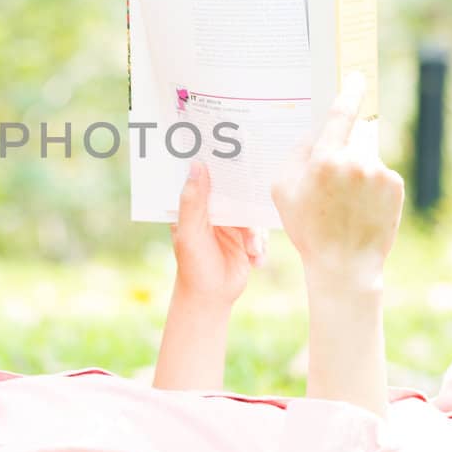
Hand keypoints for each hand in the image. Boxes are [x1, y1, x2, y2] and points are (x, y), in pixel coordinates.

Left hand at [171, 161, 264, 307]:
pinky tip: (256, 260)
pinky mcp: (246, 240)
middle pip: (237, 195)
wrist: (211, 298)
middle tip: (256, 212)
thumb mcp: (190, 232)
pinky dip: (261, 247)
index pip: (207, 178)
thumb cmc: (193, 266)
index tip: (234, 153)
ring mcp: (232, 225)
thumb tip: (196, 165)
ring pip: (253, 216)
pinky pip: (261, 234)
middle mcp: (214, 212)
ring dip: (256, 234)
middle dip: (249, 206)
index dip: (219, 166)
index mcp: (196, 207)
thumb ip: (193, 201)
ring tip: (252, 249)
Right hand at [270, 72, 403, 282]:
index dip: (349, 92)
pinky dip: (371, 186)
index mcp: (326, 159)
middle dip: (341, 154)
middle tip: (330, 186)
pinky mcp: (396, 185)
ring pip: (365, 158)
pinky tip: (361, 208)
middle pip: (350, 140)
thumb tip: (314, 134)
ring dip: (356, 172)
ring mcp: (380, 173)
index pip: (341, 113)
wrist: (345, 264)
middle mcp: (357, 161)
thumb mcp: (282, 191)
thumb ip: (294, 155)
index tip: (357, 77)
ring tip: (345, 205)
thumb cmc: (308, 229)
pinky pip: (380, 174)